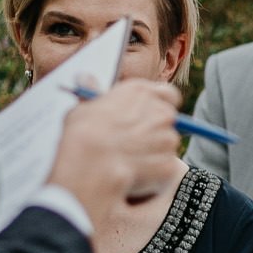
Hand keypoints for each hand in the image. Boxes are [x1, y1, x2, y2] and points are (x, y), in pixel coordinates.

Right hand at [47, 79, 185, 228]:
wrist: (92, 164)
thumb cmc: (83, 134)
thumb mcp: (83, 106)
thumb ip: (92, 93)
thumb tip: (85, 77)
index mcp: (142, 93)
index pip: (168, 94)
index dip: (160, 105)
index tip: (150, 115)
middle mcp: (161, 112)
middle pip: (169, 121)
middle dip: (156, 130)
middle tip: (135, 142)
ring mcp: (168, 139)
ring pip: (166, 146)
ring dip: (154, 152)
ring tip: (127, 160)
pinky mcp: (169, 163)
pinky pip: (163, 168)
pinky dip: (153, 173)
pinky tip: (131, 175)